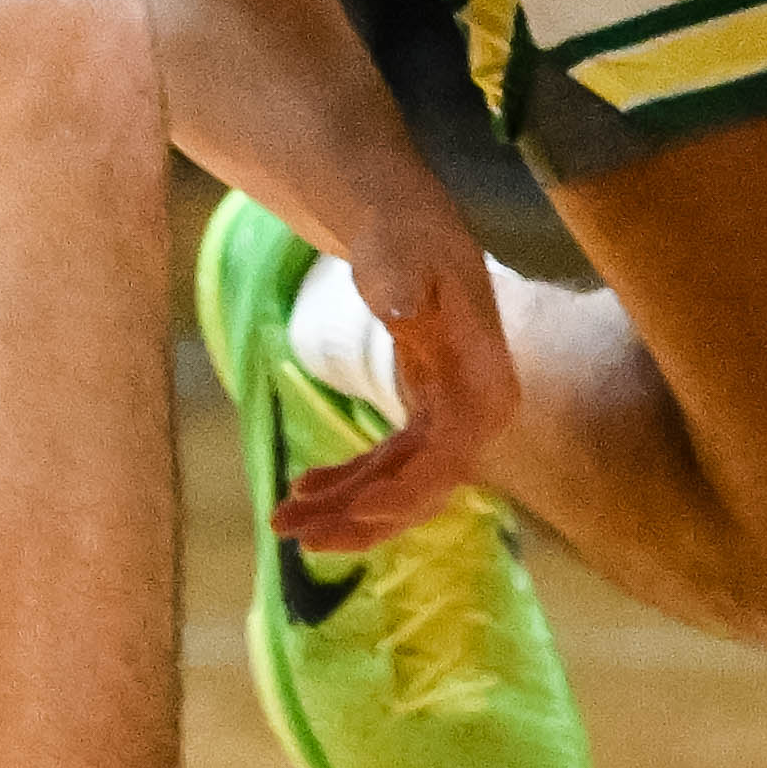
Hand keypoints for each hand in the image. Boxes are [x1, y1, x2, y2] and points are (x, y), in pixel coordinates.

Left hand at [278, 207, 525, 552]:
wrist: (404, 230)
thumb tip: (402, 309)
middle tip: (298, 537)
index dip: (405, 492)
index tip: (356, 512)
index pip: (450, 457)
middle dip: (360, 519)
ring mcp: (451, 422)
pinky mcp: (425, 422)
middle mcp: (477, 415)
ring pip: (399, 486)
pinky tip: (303, 487)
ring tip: (282, 522)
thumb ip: (403, 280)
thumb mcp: (401, 256)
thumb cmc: (405, 238)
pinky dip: (347, 482)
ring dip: (342, 508)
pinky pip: (388, 468)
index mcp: (484, 385)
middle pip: (422, 487)